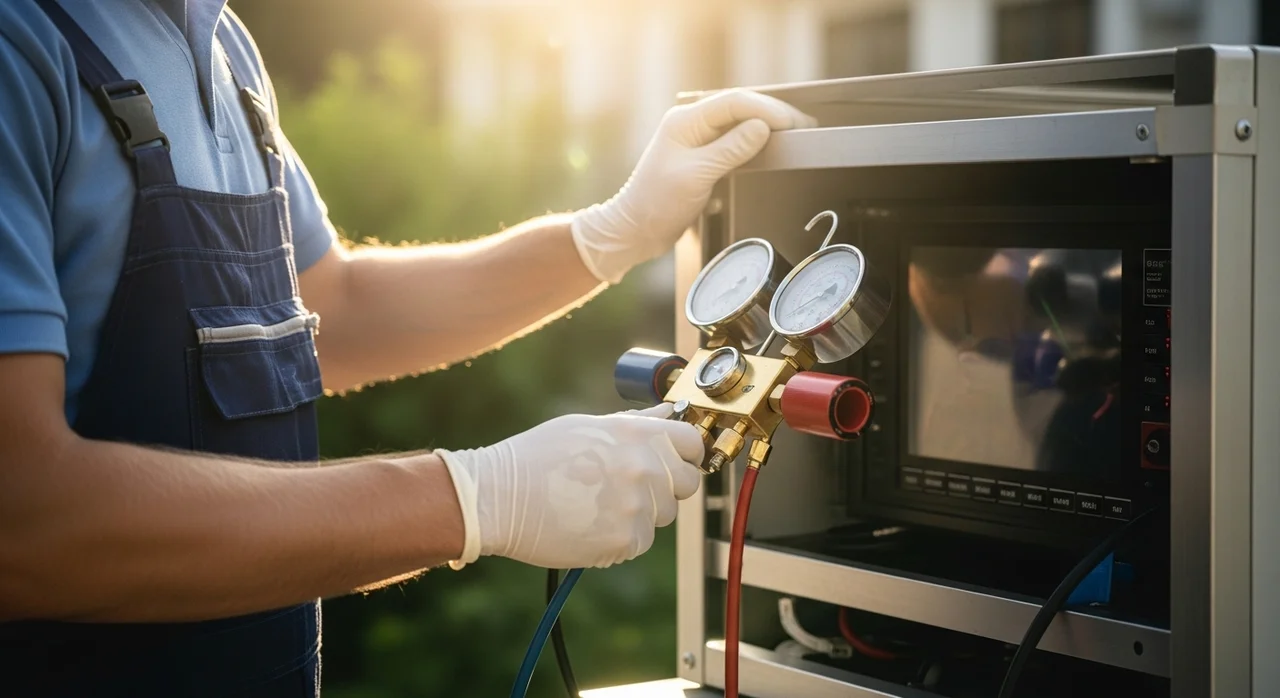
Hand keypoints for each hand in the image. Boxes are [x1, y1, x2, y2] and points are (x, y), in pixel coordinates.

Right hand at [436, 403, 703, 568]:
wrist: (498, 497)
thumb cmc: (536, 457)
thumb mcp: (587, 426)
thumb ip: (634, 424)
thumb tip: (666, 414)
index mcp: (637, 433)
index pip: (692, 443)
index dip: (686, 453)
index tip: (676, 460)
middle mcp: (644, 467)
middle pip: (686, 483)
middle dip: (665, 486)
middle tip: (629, 487)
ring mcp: (637, 506)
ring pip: (663, 515)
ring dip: (642, 512)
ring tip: (599, 504)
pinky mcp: (625, 541)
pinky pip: (641, 540)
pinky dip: (623, 537)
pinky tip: (591, 523)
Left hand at [571, 89, 817, 283]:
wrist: (635, 230)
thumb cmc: (656, 204)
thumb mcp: (697, 175)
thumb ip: (730, 149)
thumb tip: (762, 128)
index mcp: (685, 121)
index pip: (734, 102)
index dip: (767, 109)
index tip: (792, 123)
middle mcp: (691, 125)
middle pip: (739, 109)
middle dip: (772, 115)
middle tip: (803, 126)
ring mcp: (696, 141)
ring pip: (739, 125)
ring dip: (765, 128)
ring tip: (794, 135)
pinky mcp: (701, 158)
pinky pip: (733, 143)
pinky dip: (754, 144)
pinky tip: (770, 148)